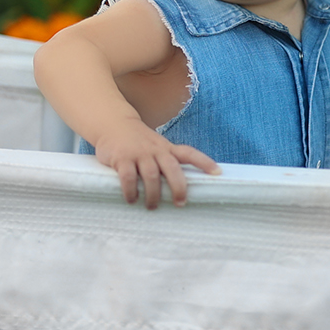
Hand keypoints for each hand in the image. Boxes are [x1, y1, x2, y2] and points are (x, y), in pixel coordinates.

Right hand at [85, 117, 219, 207]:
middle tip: (180, 203)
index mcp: (167, 148)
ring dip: (153, 194)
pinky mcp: (122, 158)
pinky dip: (131, 191)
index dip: (204, 162)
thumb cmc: (138, 141)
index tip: (217, 173)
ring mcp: (139, 153)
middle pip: (172, 169)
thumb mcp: (156, 146)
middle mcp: (156, 150)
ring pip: (152, 175)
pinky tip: (132, 200)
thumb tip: (177, 189)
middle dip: (178, 187)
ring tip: (151, 207)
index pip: (189, 153)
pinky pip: (128, 177)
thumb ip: (165, 162)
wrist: (112, 122)